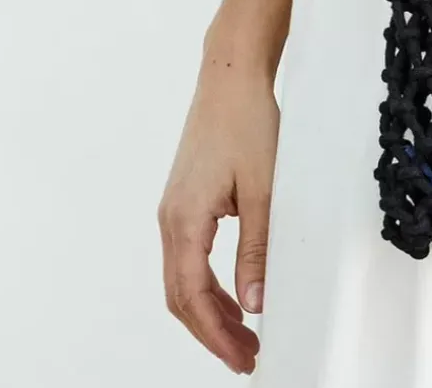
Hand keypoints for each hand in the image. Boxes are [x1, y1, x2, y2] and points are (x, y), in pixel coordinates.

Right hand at [158, 57, 279, 375]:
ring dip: (209, 310)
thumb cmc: (246, 120)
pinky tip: (232, 292)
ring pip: (182, 278)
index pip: (193, 297)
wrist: (230, 75)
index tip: (241, 357)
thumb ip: (256, 247)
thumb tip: (254, 300)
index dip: (216, 335)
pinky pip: (188, 257)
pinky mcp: (184, 199)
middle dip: (211, 331)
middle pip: (181, 296)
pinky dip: (206, 283)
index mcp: (183, 220)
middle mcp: (170, 219)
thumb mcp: (261, 188)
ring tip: (243, 333)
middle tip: (245, 355)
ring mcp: (174, 210)